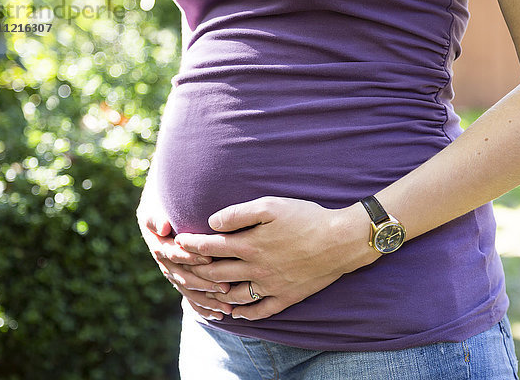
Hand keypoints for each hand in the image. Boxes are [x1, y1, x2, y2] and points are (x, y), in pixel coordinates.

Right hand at [136, 184, 232, 319]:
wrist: (161, 208)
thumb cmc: (161, 203)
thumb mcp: (153, 206)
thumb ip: (156, 216)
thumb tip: (163, 227)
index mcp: (159, 244)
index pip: (173, 254)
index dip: (189, 257)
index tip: (208, 259)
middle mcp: (165, 262)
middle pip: (183, 277)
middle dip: (204, 283)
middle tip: (225, 288)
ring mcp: (173, 273)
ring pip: (189, 290)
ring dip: (207, 300)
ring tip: (226, 307)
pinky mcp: (181, 280)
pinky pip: (190, 298)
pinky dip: (203, 307)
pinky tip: (218, 315)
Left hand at [176, 196, 376, 319]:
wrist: (341, 241)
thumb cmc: (306, 218)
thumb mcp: (271, 205)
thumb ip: (239, 213)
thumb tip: (213, 222)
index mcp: (250, 245)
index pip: (210, 247)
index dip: (190, 245)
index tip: (178, 242)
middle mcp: (256, 269)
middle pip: (216, 274)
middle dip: (194, 271)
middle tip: (182, 268)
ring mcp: (271, 286)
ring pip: (233, 295)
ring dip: (214, 294)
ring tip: (203, 290)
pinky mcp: (286, 297)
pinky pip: (260, 311)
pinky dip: (244, 314)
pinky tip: (235, 313)